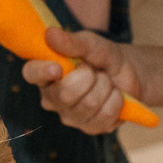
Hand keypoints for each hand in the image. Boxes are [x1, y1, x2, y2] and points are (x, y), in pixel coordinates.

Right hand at [22, 27, 142, 133]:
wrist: (131, 74)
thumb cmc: (104, 57)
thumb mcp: (92, 44)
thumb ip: (73, 41)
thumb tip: (50, 34)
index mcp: (46, 73)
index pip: (31, 73)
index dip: (41, 72)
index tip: (56, 67)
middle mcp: (52, 97)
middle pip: (64, 94)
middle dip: (89, 77)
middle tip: (95, 70)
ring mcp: (70, 116)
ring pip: (88, 104)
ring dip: (105, 87)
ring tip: (106, 81)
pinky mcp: (89, 128)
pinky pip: (104, 117)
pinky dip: (116, 102)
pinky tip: (114, 96)